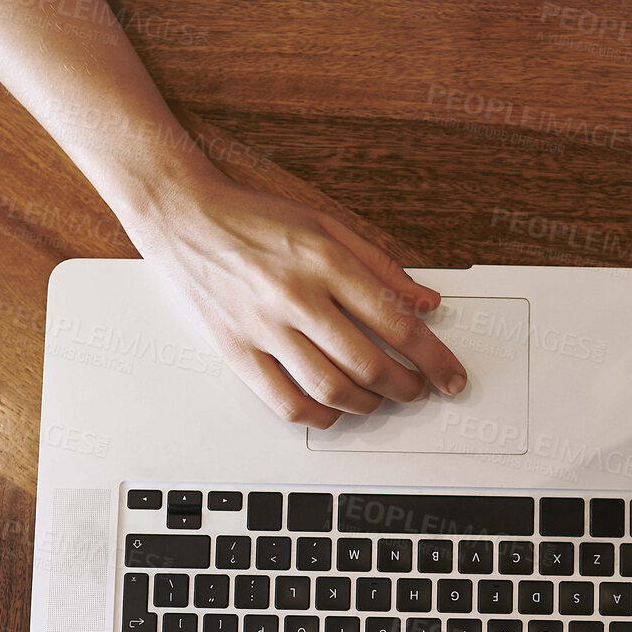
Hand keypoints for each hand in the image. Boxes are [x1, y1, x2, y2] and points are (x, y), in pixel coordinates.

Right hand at [127, 174, 466, 427]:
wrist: (182, 216)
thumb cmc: (254, 219)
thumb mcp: (326, 225)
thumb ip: (381, 266)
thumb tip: (427, 302)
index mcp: (326, 261)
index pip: (397, 323)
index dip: (434, 358)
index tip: (450, 376)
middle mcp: (297, 297)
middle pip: (370, 363)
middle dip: (406, 387)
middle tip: (418, 390)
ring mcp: (264, 328)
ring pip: (331, 388)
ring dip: (367, 404)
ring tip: (380, 399)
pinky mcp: (237, 350)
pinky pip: (284, 401)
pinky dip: (318, 416)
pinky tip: (332, 411)